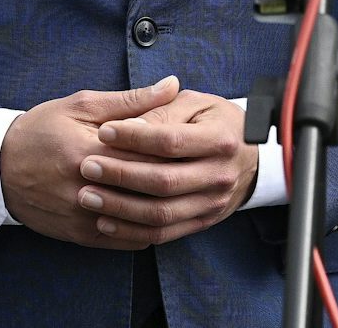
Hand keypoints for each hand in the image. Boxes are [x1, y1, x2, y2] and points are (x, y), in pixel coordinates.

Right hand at [0, 77, 181, 248]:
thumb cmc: (41, 130)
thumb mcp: (82, 105)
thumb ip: (131, 100)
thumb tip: (172, 85)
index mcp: (88, 151)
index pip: (145, 152)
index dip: (175, 147)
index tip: (196, 140)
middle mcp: (85, 188)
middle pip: (145, 188)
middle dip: (176, 179)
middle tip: (200, 168)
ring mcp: (83, 217)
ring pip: (139, 221)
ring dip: (166, 209)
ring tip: (187, 194)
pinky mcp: (80, 235)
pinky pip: (124, 240)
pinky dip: (146, 230)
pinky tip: (162, 215)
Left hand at [75, 89, 261, 245]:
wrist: (250, 156)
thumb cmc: (213, 121)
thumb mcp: (194, 103)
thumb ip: (162, 110)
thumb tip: (129, 123)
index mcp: (220, 139)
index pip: (171, 141)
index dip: (134, 137)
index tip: (103, 130)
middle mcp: (220, 175)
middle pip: (164, 181)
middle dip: (121, 175)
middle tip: (87, 167)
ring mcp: (212, 203)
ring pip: (161, 214)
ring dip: (120, 208)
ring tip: (87, 197)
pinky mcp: (202, 223)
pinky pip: (163, 234)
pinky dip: (131, 232)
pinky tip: (104, 221)